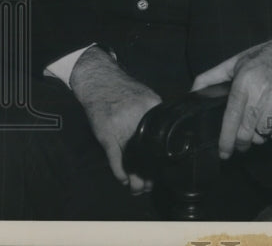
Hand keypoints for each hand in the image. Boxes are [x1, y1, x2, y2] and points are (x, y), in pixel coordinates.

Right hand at [70, 46, 161, 193]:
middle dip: (151, 173)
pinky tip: (124, 181)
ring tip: (139, 189)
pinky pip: (114, 159)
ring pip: (132, 160)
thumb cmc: (126, 91)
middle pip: (148, 153)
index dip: (163, 159)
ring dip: (136, 178)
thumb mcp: (148, 97)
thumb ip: (157, 116)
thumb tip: (170, 135)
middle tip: (152, 184)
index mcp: (152, 109)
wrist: (101, 82)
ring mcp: (120, 128)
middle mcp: (138, 119)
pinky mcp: (105, 135)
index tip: (166, 170)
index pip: (162, 139)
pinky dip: (120, 172)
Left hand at [191, 28, 271, 158]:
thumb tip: (192, 93)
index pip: (231, 118)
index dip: (225, 140)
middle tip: (240, 143)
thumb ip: (211, 77)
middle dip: (240, 143)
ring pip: (262, 134)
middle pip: (246, 133)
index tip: (223, 152)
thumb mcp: (235, 62)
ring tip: (258, 121)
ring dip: (258, 134)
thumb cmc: (262, 58)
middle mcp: (261, 92)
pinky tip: (271, 117)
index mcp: (244, 82)